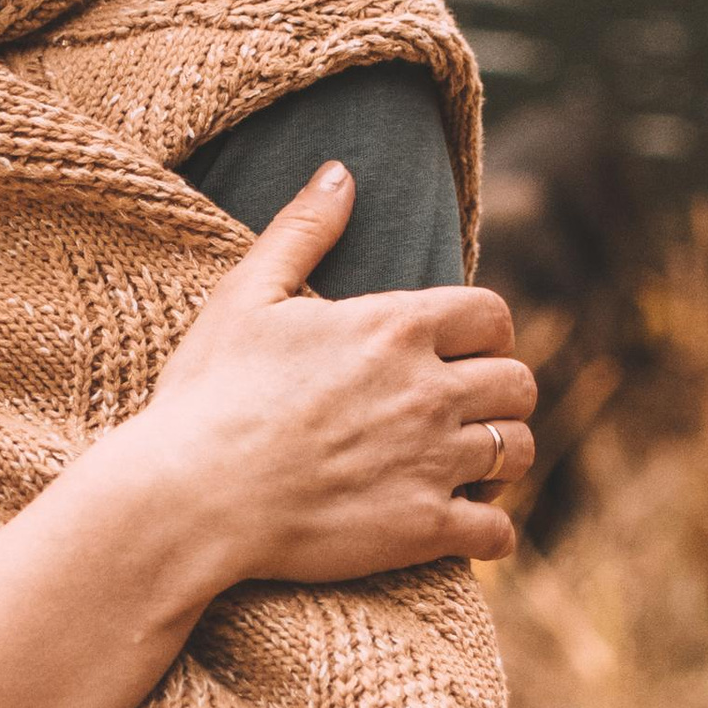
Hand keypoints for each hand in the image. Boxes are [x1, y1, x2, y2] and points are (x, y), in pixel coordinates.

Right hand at [116, 164, 536, 591]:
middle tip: (469, 410)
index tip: (463, 352)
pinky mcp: (422, 529)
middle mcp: (428, 390)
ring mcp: (431, 463)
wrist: (188, 496)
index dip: (485, 334)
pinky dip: (490, 533)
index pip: (492, 317)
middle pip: (518, 384)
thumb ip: (302, 230)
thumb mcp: (245, 296)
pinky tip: (464, 528)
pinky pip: (497, 535)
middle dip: (502, 395)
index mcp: (394, 327)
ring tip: (471, 466)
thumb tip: (342, 173)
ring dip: (501, 456)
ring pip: (517, 452)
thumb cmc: (208, 395)